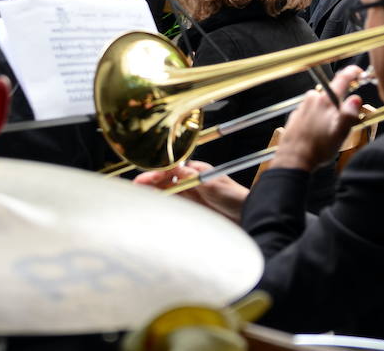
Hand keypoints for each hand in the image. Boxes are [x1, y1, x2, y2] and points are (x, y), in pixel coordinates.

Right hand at [134, 160, 248, 223]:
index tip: (142, 180)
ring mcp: (193, 195)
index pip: (171, 170)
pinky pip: (175, 204)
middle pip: (167, 181)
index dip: (156, 174)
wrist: (248, 216)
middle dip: (151, 183)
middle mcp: (193, 181)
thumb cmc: (235, 197)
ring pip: (169, 192)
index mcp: (196, 170)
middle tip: (135, 188)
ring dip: (155, 194)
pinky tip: (155, 206)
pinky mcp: (194, 209)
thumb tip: (173, 167)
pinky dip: (164, 204)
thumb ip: (190, 176)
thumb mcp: (211, 183)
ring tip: (140, 197)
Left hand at [269, 65, 364, 171]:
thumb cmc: (318, 149)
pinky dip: (318, 118)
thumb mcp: (340, 134)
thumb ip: (349, 115)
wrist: (294, 159)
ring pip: (322, 103)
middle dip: (340, 104)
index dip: (352, 73)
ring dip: (329, 113)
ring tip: (329, 132)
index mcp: (325, 101)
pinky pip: (312, 111)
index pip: (341, 79)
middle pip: (332, 93)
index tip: (358, 72)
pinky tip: (318, 133)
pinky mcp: (296, 115)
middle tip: (343, 123)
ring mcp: (303, 106)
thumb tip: (356, 99)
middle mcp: (312, 99)